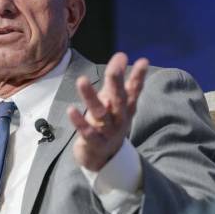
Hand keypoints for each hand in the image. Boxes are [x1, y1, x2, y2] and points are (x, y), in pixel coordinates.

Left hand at [67, 52, 148, 170]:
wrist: (102, 158)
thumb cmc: (108, 124)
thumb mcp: (113, 101)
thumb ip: (116, 80)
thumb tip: (121, 54)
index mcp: (126, 108)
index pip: (134, 90)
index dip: (139, 77)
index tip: (143, 61)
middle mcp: (120, 119)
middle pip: (119, 100)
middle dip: (116, 84)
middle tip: (113, 68)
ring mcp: (108, 132)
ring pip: (100, 113)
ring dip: (91, 97)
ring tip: (81, 80)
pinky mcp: (95, 143)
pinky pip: (87, 132)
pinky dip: (79, 121)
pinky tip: (71, 109)